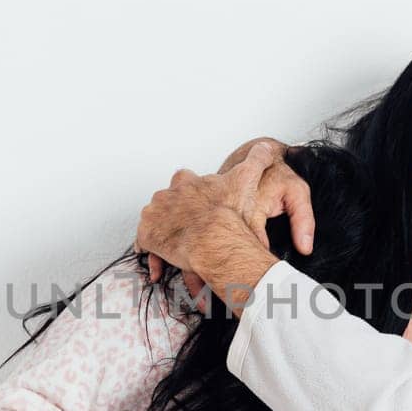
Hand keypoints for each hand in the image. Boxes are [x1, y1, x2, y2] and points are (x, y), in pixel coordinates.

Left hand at [138, 138, 313, 288]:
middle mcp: (166, 195)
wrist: (213, 237)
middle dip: (178, 215)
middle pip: (168, 204)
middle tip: (192, 230)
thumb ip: (256, 159)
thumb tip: (266, 147)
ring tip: (180, 249)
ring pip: (158, 224)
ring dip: (166, 234)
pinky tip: (163, 264)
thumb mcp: (246, 178)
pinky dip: (153, 253)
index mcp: (186, 181)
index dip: (192, 195)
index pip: (184, 182)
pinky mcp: (148, 235)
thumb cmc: (228, 213)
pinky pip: (146, 245)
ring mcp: (154, 215)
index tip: (200, 205)